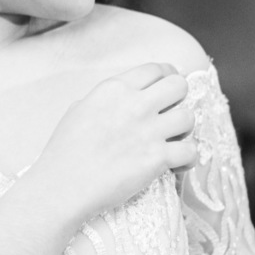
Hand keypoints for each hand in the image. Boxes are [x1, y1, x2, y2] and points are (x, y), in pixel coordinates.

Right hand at [25, 63, 197, 221]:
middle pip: (179, 86)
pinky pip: (190, 150)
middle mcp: (135, 104)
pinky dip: (187, 158)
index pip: (156, 69)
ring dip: (185, 129)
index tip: (167, 89)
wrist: (63, 186)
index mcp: (115, 89)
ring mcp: (148, 131)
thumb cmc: (64, 152)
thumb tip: (118, 101)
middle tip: (172, 113)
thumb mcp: (79, 110)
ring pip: (189, 117)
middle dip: (180, 98)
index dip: (167, 77)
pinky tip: (177, 164)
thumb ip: (104, 100)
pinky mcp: (157, 158)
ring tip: (174, 140)